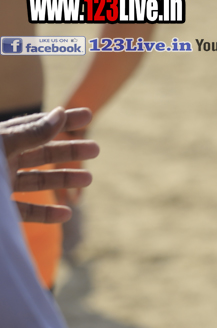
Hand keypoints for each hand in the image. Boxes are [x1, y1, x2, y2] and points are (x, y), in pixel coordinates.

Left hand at [1, 108, 98, 222]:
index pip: (36, 125)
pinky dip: (45, 212)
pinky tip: (65, 214)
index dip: (61, 120)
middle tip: (96, 148)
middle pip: (39, 153)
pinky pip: (24, 210)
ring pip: (35, 181)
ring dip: (62, 180)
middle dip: (68, 151)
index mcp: (0, 140)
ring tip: (88, 180)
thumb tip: (60, 113)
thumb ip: (30, 133)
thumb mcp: (0, 147)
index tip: (87, 116)